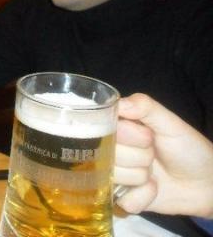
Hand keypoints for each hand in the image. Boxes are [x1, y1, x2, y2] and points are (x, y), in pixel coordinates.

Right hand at [114, 93, 212, 217]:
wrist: (206, 183)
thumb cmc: (188, 148)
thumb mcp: (170, 123)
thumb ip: (144, 107)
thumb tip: (119, 104)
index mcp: (118, 127)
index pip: (102, 127)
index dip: (126, 135)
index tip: (147, 137)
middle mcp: (111, 150)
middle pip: (107, 154)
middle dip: (138, 157)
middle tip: (153, 155)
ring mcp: (115, 175)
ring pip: (115, 177)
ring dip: (141, 176)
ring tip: (154, 172)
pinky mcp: (122, 198)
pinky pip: (124, 200)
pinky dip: (143, 197)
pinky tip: (153, 189)